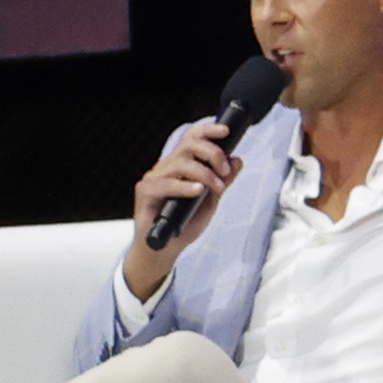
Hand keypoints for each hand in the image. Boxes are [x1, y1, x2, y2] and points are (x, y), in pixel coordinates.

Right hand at [117, 119, 244, 301]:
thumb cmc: (184, 225)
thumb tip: (237, 161)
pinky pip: (166, 183)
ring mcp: (154, 178)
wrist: (164, 251)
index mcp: (180, 165)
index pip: (192, 138)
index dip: (208, 131)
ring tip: (216, 188)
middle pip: (188, 144)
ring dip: (204, 174)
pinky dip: (185, 186)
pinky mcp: (145, 191)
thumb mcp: (210, 201)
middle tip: (225, 171)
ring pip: (181, 163)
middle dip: (212, 153)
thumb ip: (222, 182)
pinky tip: (198, 192)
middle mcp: (166, 167)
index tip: (226, 132)